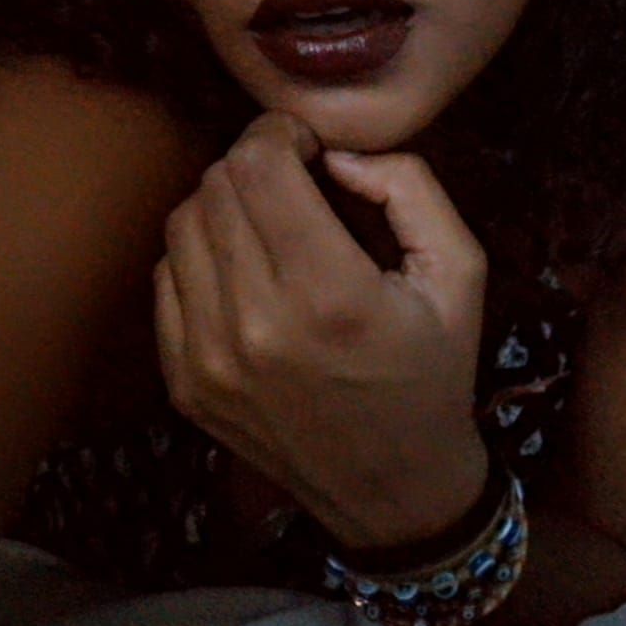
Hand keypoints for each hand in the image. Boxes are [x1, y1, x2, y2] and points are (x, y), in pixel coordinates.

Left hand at [153, 110, 489, 550]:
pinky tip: (245, 269)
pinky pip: (166, 278)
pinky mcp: (184, 384)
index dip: (278, 133)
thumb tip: (335, 156)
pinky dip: (201, 255)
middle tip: (293, 178)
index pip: (259, 167)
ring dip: (224, 204)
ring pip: (182, 224)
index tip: (306, 144)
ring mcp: (208, 361)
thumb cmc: (434, 374)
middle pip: (216, 187)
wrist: (393, 492)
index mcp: (330, 295)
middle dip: (255, 163)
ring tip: (269, 221)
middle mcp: (257, 326)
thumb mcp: (460, 272)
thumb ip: (409, 189)